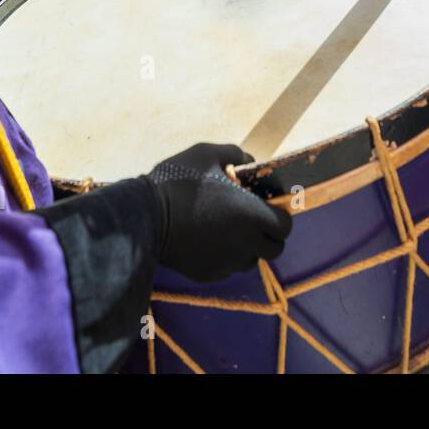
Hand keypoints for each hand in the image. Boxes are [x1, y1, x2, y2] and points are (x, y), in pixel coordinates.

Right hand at [143, 143, 291, 282]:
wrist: (144, 216)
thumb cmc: (178, 181)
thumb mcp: (206, 154)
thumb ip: (234, 155)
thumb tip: (249, 160)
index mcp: (252, 216)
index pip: (285, 226)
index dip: (279, 216)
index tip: (266, 207)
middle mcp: (245, 244)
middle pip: (274, 249)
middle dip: (268, 236)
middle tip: (250, 220)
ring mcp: (226, 263)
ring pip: (251, 261)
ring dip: (247, 248)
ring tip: (227, 230)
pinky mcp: (207, 274)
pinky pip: (227, 268)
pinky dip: (225, 257)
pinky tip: (207, 240)